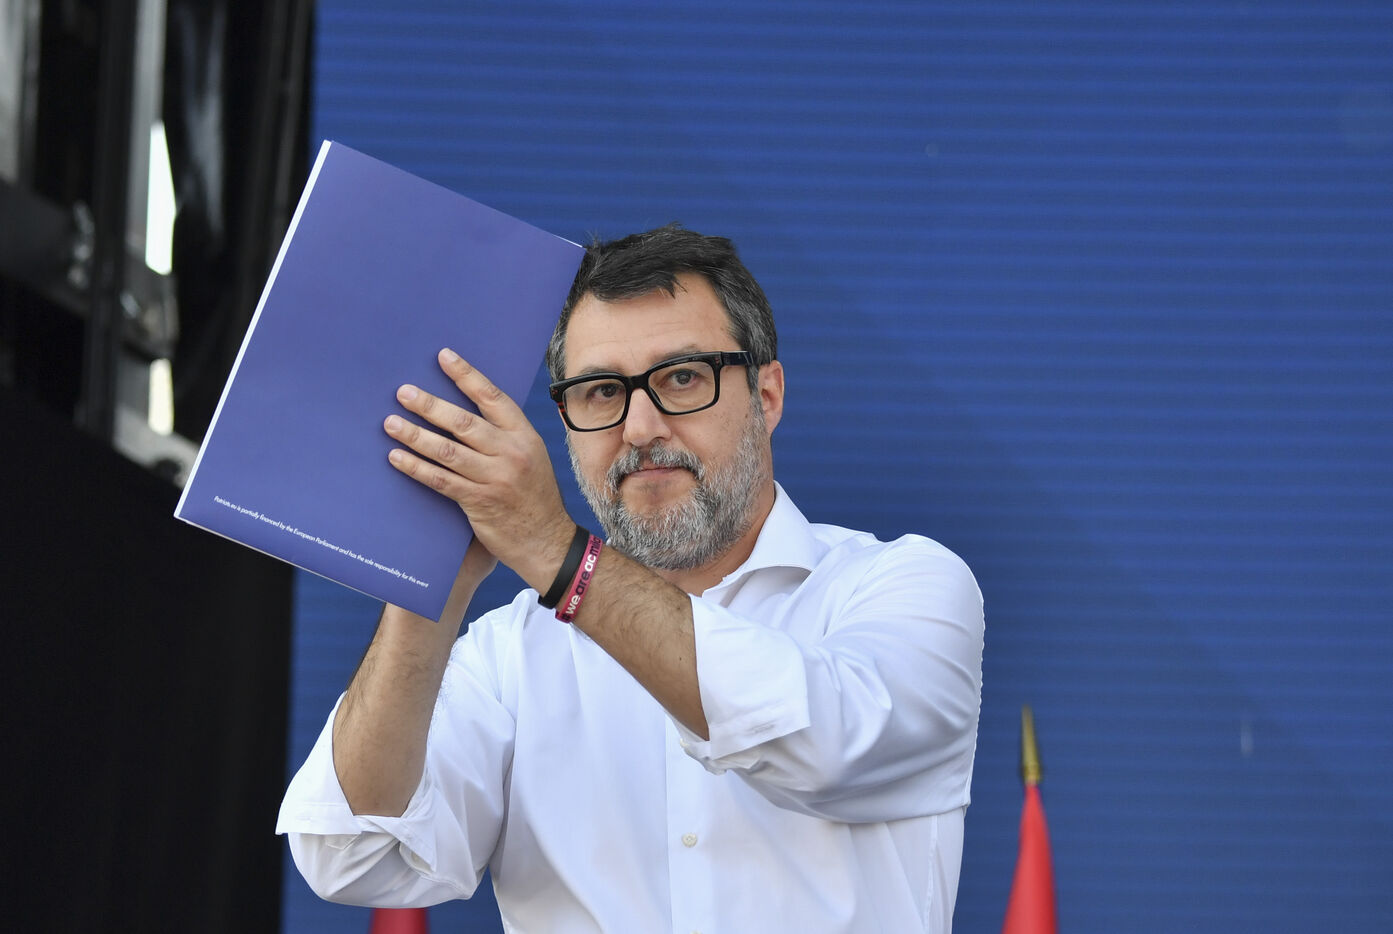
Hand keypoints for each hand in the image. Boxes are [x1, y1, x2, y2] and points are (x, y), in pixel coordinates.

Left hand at [384, 348, 574, 590]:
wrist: (547, 540)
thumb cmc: (534, 496)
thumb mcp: (531, 457)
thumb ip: (504, 437)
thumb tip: (463, 413)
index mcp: (524, 435)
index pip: (493, 397)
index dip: (467, 376)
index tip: (443, 357)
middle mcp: (511, 453)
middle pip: (463, 422)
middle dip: (430, 405)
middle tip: (403, 392)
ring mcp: (495, 478)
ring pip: (448, 450)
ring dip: (415, 435)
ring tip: (391, 423)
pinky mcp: (479, 502)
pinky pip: (441, 480)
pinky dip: (416, 468)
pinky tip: (397, 457)